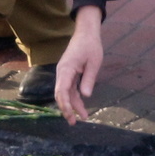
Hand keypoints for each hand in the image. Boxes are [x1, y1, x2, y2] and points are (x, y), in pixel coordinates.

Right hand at [55, 6, 105, 123]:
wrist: (86, 33)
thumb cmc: (91, 46)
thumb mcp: (94, 63)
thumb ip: (89, 79)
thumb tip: (85, 96)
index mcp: (66, 69)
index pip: (62, 90)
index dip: (65, 104)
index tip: (71, 115)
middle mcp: (62, 72)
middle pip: (60, 94)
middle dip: (66, 109)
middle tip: (74, 122)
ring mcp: (64, 73)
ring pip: (65, 93)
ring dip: (72, 105)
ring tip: (82, 117)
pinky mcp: (68, 73)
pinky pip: (69, 88)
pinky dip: (74, 98)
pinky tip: (81, 106)